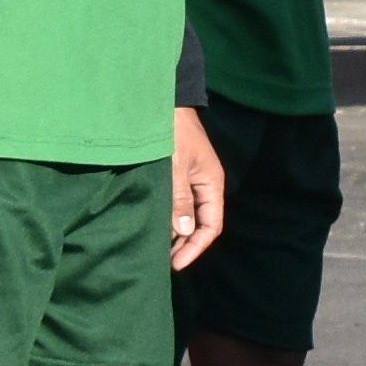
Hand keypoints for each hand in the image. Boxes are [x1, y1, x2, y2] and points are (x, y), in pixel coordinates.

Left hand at [165, 106, 230, 272]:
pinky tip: (153, 226)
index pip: (211, 225)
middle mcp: (204, 185)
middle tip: (162, 261)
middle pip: (200, 224)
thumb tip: (183, 231)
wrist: (164, 102)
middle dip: (184, 244)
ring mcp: (191, 180)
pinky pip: (176, 204)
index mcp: (211, 183)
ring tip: (155, 248)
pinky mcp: (177, 175)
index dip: (196, 247)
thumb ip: (179, 199)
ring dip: (174, 233)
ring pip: (187, 215)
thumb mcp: (175, 166)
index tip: (176, 264)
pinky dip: (167, 218)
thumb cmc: (173, 132)